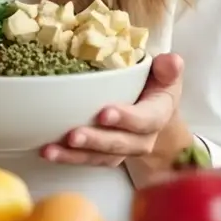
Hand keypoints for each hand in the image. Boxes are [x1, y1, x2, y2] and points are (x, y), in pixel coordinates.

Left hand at [41, 53, 184, 167]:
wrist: (155, 111)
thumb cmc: (156, 86)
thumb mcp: (165, 73)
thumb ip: (167, 68)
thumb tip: (172, 60)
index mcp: (158, 114)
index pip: (145, 120)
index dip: (126, 118)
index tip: (104, 113)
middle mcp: (142, 138)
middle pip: (119, 144)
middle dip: (96, 140)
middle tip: (74, 134)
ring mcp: (123, 149)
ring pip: (100, 157)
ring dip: (75, 155)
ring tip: (51, 150)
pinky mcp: (105, 155)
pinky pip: (88, 160)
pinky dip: (68, 158)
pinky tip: (48, 151)